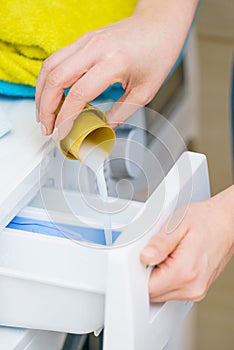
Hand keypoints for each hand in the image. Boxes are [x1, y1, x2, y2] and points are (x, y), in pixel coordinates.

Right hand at [36, 0, 197, 138]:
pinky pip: (56, 59)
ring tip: (43, 115)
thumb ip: (121, 112)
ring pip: (50, 67)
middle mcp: (95, 48)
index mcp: (113, 62)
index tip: (61, 133)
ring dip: (41, 93)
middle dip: (46, 108)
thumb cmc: (157, 53)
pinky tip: (50, 95)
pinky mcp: (82, 40)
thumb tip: (103, 128)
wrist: (159, 24)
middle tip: (46, 128)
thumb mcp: (145, 91)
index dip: (66, 117)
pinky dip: (48, 80)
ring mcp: (86, 41)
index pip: (79, 93)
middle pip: (56, 79)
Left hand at [140, 185, 233, 301]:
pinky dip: (167, 277)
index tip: (143, 256)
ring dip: (158, 276)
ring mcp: (195, 291)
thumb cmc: (205, 219)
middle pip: (153, 293)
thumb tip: (144, 257)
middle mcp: (192, 287)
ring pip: (161, 293)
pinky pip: (172, 290)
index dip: (139, 271)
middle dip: (148, 273)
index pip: (147, 287)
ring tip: (168, 253)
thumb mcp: (177, 223)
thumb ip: (159, 243)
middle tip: (156, 251)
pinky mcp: (196, 289)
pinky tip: (173, 260)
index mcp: (184, 272)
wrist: (226, 222)